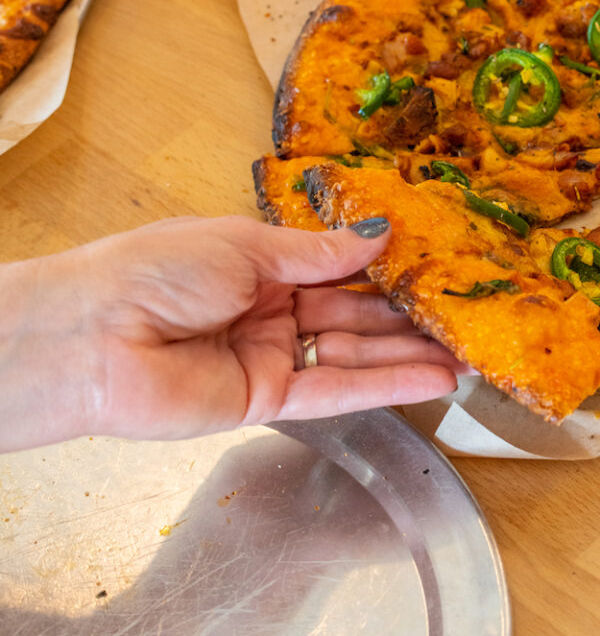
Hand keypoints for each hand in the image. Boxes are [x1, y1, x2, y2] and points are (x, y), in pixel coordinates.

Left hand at [0, 216, 464, 451]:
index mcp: (262, 265)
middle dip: (411, 317)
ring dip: (411, 355)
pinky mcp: (270, 402)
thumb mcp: (245, 245)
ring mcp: (274, 358)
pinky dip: (386, 386)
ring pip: (356, 355)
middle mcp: (273, 312)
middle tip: (471, 316)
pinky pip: (338, 391)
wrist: (91, 338)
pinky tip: (433, 379)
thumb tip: (381, 234)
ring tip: (469, 354)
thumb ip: (318, 252)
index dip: (388, 269)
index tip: (440, 264)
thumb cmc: (154, 271)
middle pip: (356, 314)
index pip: (339, 269)